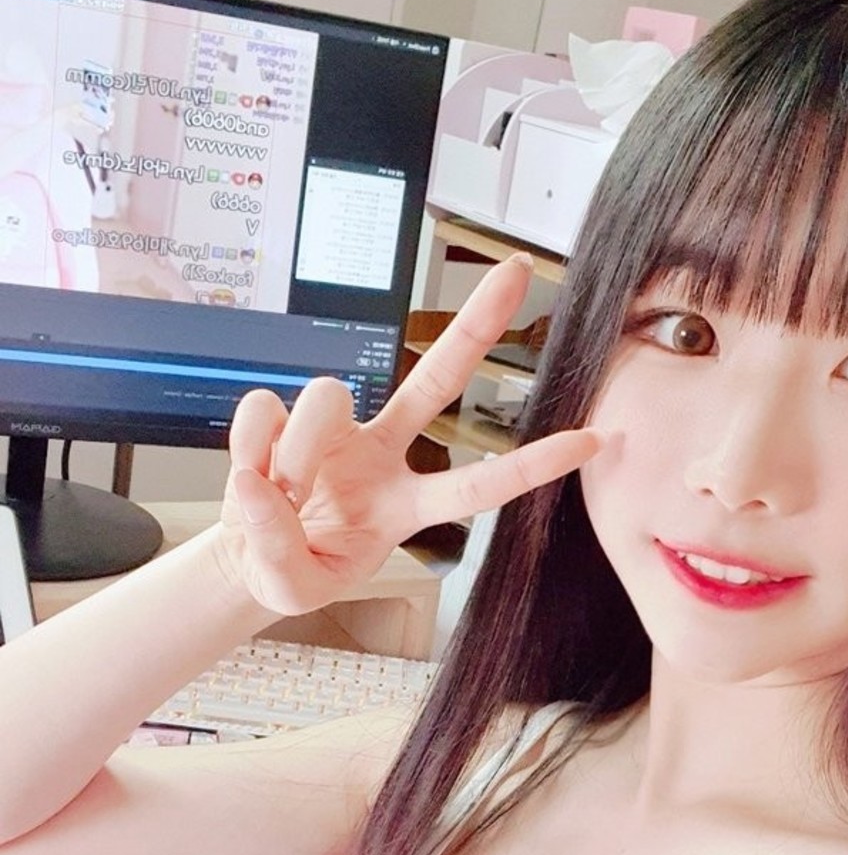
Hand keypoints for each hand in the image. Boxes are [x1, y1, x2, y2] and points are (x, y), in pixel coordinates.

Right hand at [216, 255, 603, 614]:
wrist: (246, 554)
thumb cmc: (290, 571)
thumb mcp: (291, 587)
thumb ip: (280, 548)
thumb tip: (264, 480)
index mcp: (405, 506)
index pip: (480, 484)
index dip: (534, 464)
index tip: (594, 438)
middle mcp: (385, 454)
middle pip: (439, 377)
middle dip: (476, 323)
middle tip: (516, 267)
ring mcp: (340, 429)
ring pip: (326, 396)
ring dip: (296, 447)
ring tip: (280, 490)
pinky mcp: (287, 413)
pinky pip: (266, 407)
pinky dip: (251, 442)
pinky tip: (256, 469)